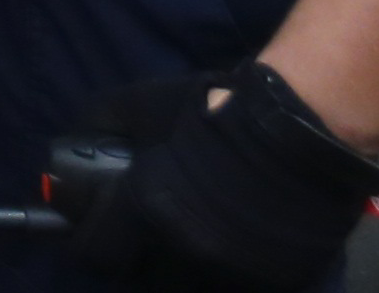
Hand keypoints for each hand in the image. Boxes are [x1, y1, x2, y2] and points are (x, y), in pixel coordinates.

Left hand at [56, 65, 378, 288]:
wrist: (305, 124)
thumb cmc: (217, 109)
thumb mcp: (141, 104)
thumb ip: (101, 126)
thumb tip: (72, 146)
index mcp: (150, 210)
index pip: (96, 253)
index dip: (89, 240)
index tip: (93, 229)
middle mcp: (189, 251)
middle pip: (144, 274)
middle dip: (138, 252)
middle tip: (146, 228)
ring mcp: (236, 271)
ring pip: (192, 284)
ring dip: (184, 264)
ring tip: (193, 233)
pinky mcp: (277, 280)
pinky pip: (238, 284)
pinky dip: (229, 269)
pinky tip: (234, 241)